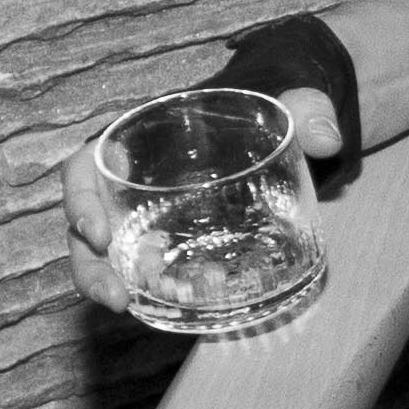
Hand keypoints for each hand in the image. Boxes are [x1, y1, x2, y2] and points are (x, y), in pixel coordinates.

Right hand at [62, 11, 357, 314]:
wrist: (286, 130)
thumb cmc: (268, 109)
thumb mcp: (292, 98)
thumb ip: (309, 109)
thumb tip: (329, 137)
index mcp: (143, 140)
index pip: (86, 167)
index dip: (79, 199)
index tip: (97, 232)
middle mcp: (136, 183)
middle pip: (89, 224)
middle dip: (91, 264)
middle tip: (116, 296)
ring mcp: (153, 218)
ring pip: (112, 256)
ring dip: (114, 285)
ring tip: (133, 309)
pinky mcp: (177, 246)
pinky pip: (151, 271)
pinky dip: (156, 291)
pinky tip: (183, 305)